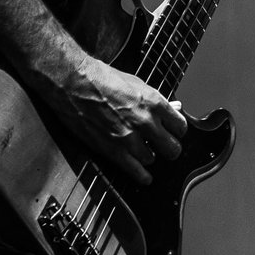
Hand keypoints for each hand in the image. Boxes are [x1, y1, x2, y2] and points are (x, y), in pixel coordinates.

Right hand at [45, 55, 187, 184]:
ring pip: (152, 159)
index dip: (177, 130)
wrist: (74, 82)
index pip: (180, 126)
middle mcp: (145, 121)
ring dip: (149, 156)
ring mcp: (128, 138)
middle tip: (164, 146)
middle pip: (172, 148)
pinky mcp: (112, 149)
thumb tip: (175, 108)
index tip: (173, 131)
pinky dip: (142, 176)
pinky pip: (135, 171)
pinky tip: (144, 176)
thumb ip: (156, 100)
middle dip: (169, 148)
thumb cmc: (102, 78)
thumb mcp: (136, 83)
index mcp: (153, 102)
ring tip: (143, 151)